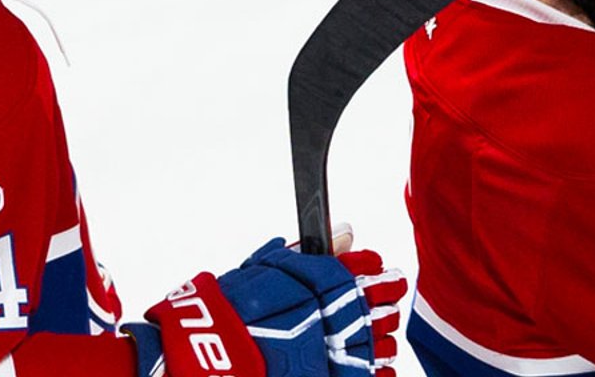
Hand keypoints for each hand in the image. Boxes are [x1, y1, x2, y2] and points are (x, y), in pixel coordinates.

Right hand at [125, 235, 406, 376]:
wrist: (209, 351)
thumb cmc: (232, 308)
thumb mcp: (268, 269)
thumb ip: (310, 254)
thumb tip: (346, 233)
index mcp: (326, 281)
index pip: (369, 269)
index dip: (375, 274)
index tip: (374, 276)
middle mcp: (339, 314)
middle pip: (383, 308)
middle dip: (380, 308)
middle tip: (374, 310)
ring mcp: (341, 350)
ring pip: (384, 344)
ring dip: (379, 341)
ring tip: (364, 342)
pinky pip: (378, 376)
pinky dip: (376, 371)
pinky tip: (366, 367)